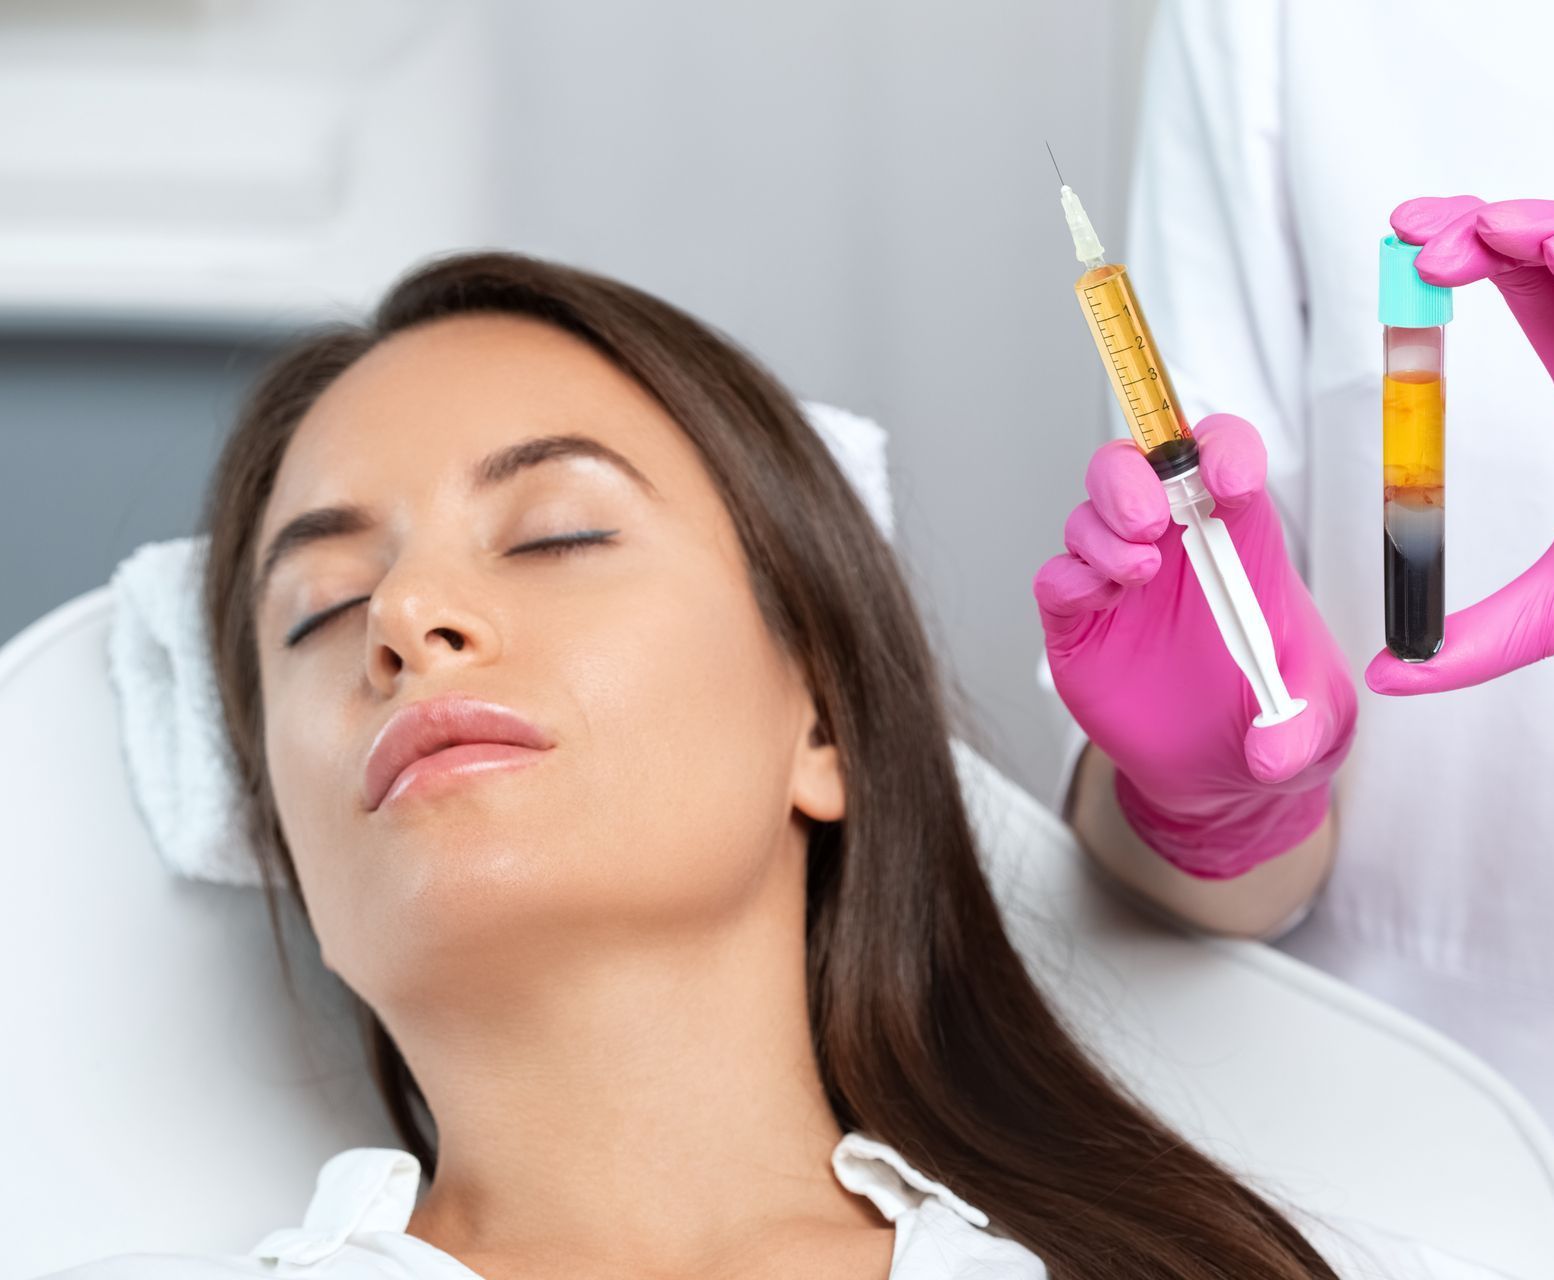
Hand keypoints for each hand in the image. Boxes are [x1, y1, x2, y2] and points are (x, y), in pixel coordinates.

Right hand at [1035, 416, 1357, 878]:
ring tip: (1137, 573)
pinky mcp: (1080, 624)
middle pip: (1137, 468)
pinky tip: (1099, 600)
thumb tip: (1274, 750)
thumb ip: (1302, 732)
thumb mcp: (1316, 726)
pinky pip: (1058, 580)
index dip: (1223, 452)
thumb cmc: (1273, 719)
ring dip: (1105, 533)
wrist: (1219, 773)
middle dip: (1133, 477)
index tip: (1230, 481)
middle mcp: (1175, 547)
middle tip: (1148, 520)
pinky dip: (1070, 579)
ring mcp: (1122, 582)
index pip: (1224, 457)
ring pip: (1090, 517)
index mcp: (1240, 540)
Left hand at [1367, 196, 1553, 695]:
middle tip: (1421, 243)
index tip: (1409, 250)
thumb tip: (1389, 674)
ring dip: (1531, 227)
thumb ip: (1481, 639)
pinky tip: (1523, 239)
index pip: (1523, 280)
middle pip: (1549, 240)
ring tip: (1476, 240)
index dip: (1469, 252)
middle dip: (1482, 225)